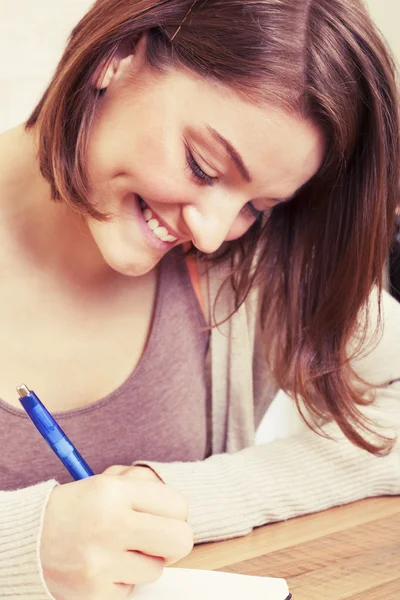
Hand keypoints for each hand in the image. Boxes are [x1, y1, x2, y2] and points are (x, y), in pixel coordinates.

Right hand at [40, 467, 192, 599]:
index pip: (178, 505)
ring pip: (156, 569)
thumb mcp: (105, 481)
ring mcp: (101, 562)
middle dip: (175, 541)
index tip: (164, 516)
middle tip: (158, 539)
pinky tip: (103, 565)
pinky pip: (131, 589)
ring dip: (143, 561)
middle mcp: (110, 525)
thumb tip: (177, 506)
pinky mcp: (94, 591)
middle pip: (180, 540)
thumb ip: (143, 484)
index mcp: (114, 492)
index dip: (175, 512)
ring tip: (118, 549)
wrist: (29, 539)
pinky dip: (121, 579)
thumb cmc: (76, 507)